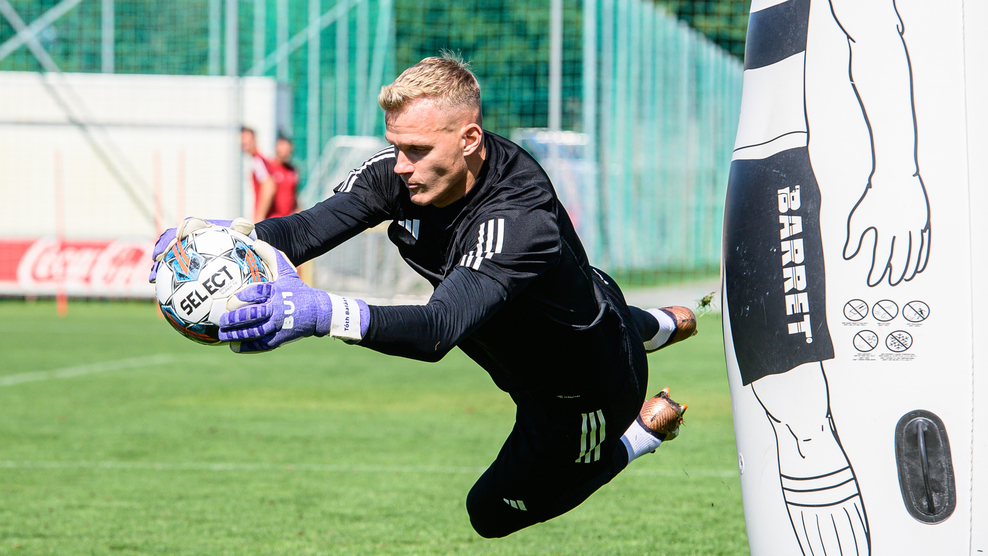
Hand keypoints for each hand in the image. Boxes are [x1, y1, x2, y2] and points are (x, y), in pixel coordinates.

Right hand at [148, 218, 253, 282]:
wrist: (241, 249)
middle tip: (157, 258)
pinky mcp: (187, 269)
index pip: (188, 227)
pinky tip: (167, 298)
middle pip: (170, 243)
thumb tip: (246, 225)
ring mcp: (186, 254)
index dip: (181, 230)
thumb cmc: (241, 241)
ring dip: (160, 268)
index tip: (177, 237)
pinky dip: (171, 285)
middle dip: (161, 249)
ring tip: (153, 278)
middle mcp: (190, 240)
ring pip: (169, 260)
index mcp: (201, 229)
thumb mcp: (244, 233)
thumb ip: (242, 229)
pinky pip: (177, 277)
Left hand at [218, 241, 331, 352]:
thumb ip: (272, 256)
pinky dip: (248, 347)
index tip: (231, 299)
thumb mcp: (287, 272)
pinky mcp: (280, 338)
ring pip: (255, 331)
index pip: (258, 292)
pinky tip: (235, 347)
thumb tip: (256, 242)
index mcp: (276, 292)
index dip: (244, 296)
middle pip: (253, 314)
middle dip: (235, 318)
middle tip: (222, 319)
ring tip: (223, 334)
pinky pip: (261, 344)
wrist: (318, 312)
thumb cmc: (299, 290)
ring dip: (237, 334)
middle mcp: (277, 309)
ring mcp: (278, 325)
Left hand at [843, 171, 930, 285]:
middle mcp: (903, 229)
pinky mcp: (923, 221)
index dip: (878, 271)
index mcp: (886, 229)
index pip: (882, 257)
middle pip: (901, 257)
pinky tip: (918, 264)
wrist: (894, 176)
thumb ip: (854, 239)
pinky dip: (922, 256)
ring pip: (914, 252)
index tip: (874, 281)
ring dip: (910, 267)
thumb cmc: (873, 197)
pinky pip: (924, 243)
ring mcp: (915, 226)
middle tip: (892, 282)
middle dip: (895, 272)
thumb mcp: (858, 218)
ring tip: (905, 277)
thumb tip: (848, 255)